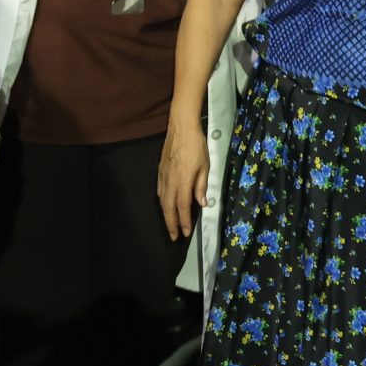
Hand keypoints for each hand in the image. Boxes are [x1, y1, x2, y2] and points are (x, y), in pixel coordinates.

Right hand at [159, 119, 208, 240]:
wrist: (181, 128)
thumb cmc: (197, 146)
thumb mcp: (205, 166)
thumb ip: (201, 186)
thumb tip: (201, 203)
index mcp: (183, 182)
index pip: (183, 207)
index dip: (184, 222)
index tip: (185, 233)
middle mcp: (171, 182)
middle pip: (168, 208)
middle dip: (171, 224)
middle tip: (174, 237)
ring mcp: (163, 177)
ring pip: (162, 201)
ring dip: (166, 215)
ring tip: (170, 225)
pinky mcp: (160, 171)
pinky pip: (160, 190)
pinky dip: (162, 201)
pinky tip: (164, 204)